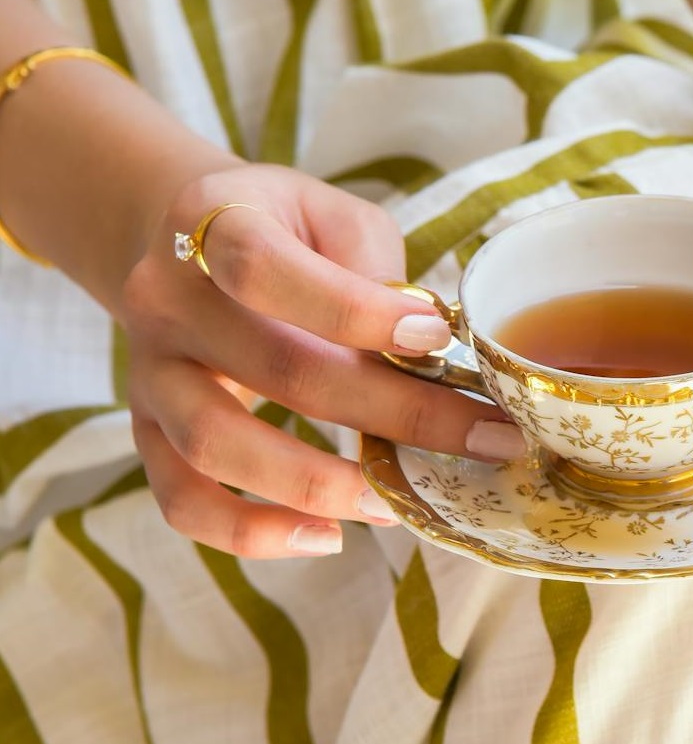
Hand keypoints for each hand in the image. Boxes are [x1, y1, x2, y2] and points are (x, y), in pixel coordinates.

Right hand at [119, 164, 522, 557]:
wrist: (184, 243)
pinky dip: (251, 532)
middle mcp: (166, 298)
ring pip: (218, 446)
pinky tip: (326, 535)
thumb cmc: (286, 230)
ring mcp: (149, 370)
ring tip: (400, 500)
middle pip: (278, 368)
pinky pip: (183, 500)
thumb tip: (429, 352)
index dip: (356, 312)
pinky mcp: (148, 430)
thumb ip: (376, 272)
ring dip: (320, 483)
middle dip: (397, 413)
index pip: (266, 271)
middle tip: (482, 439)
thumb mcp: (337, 219)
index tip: (438, 339)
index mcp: (213, 220)